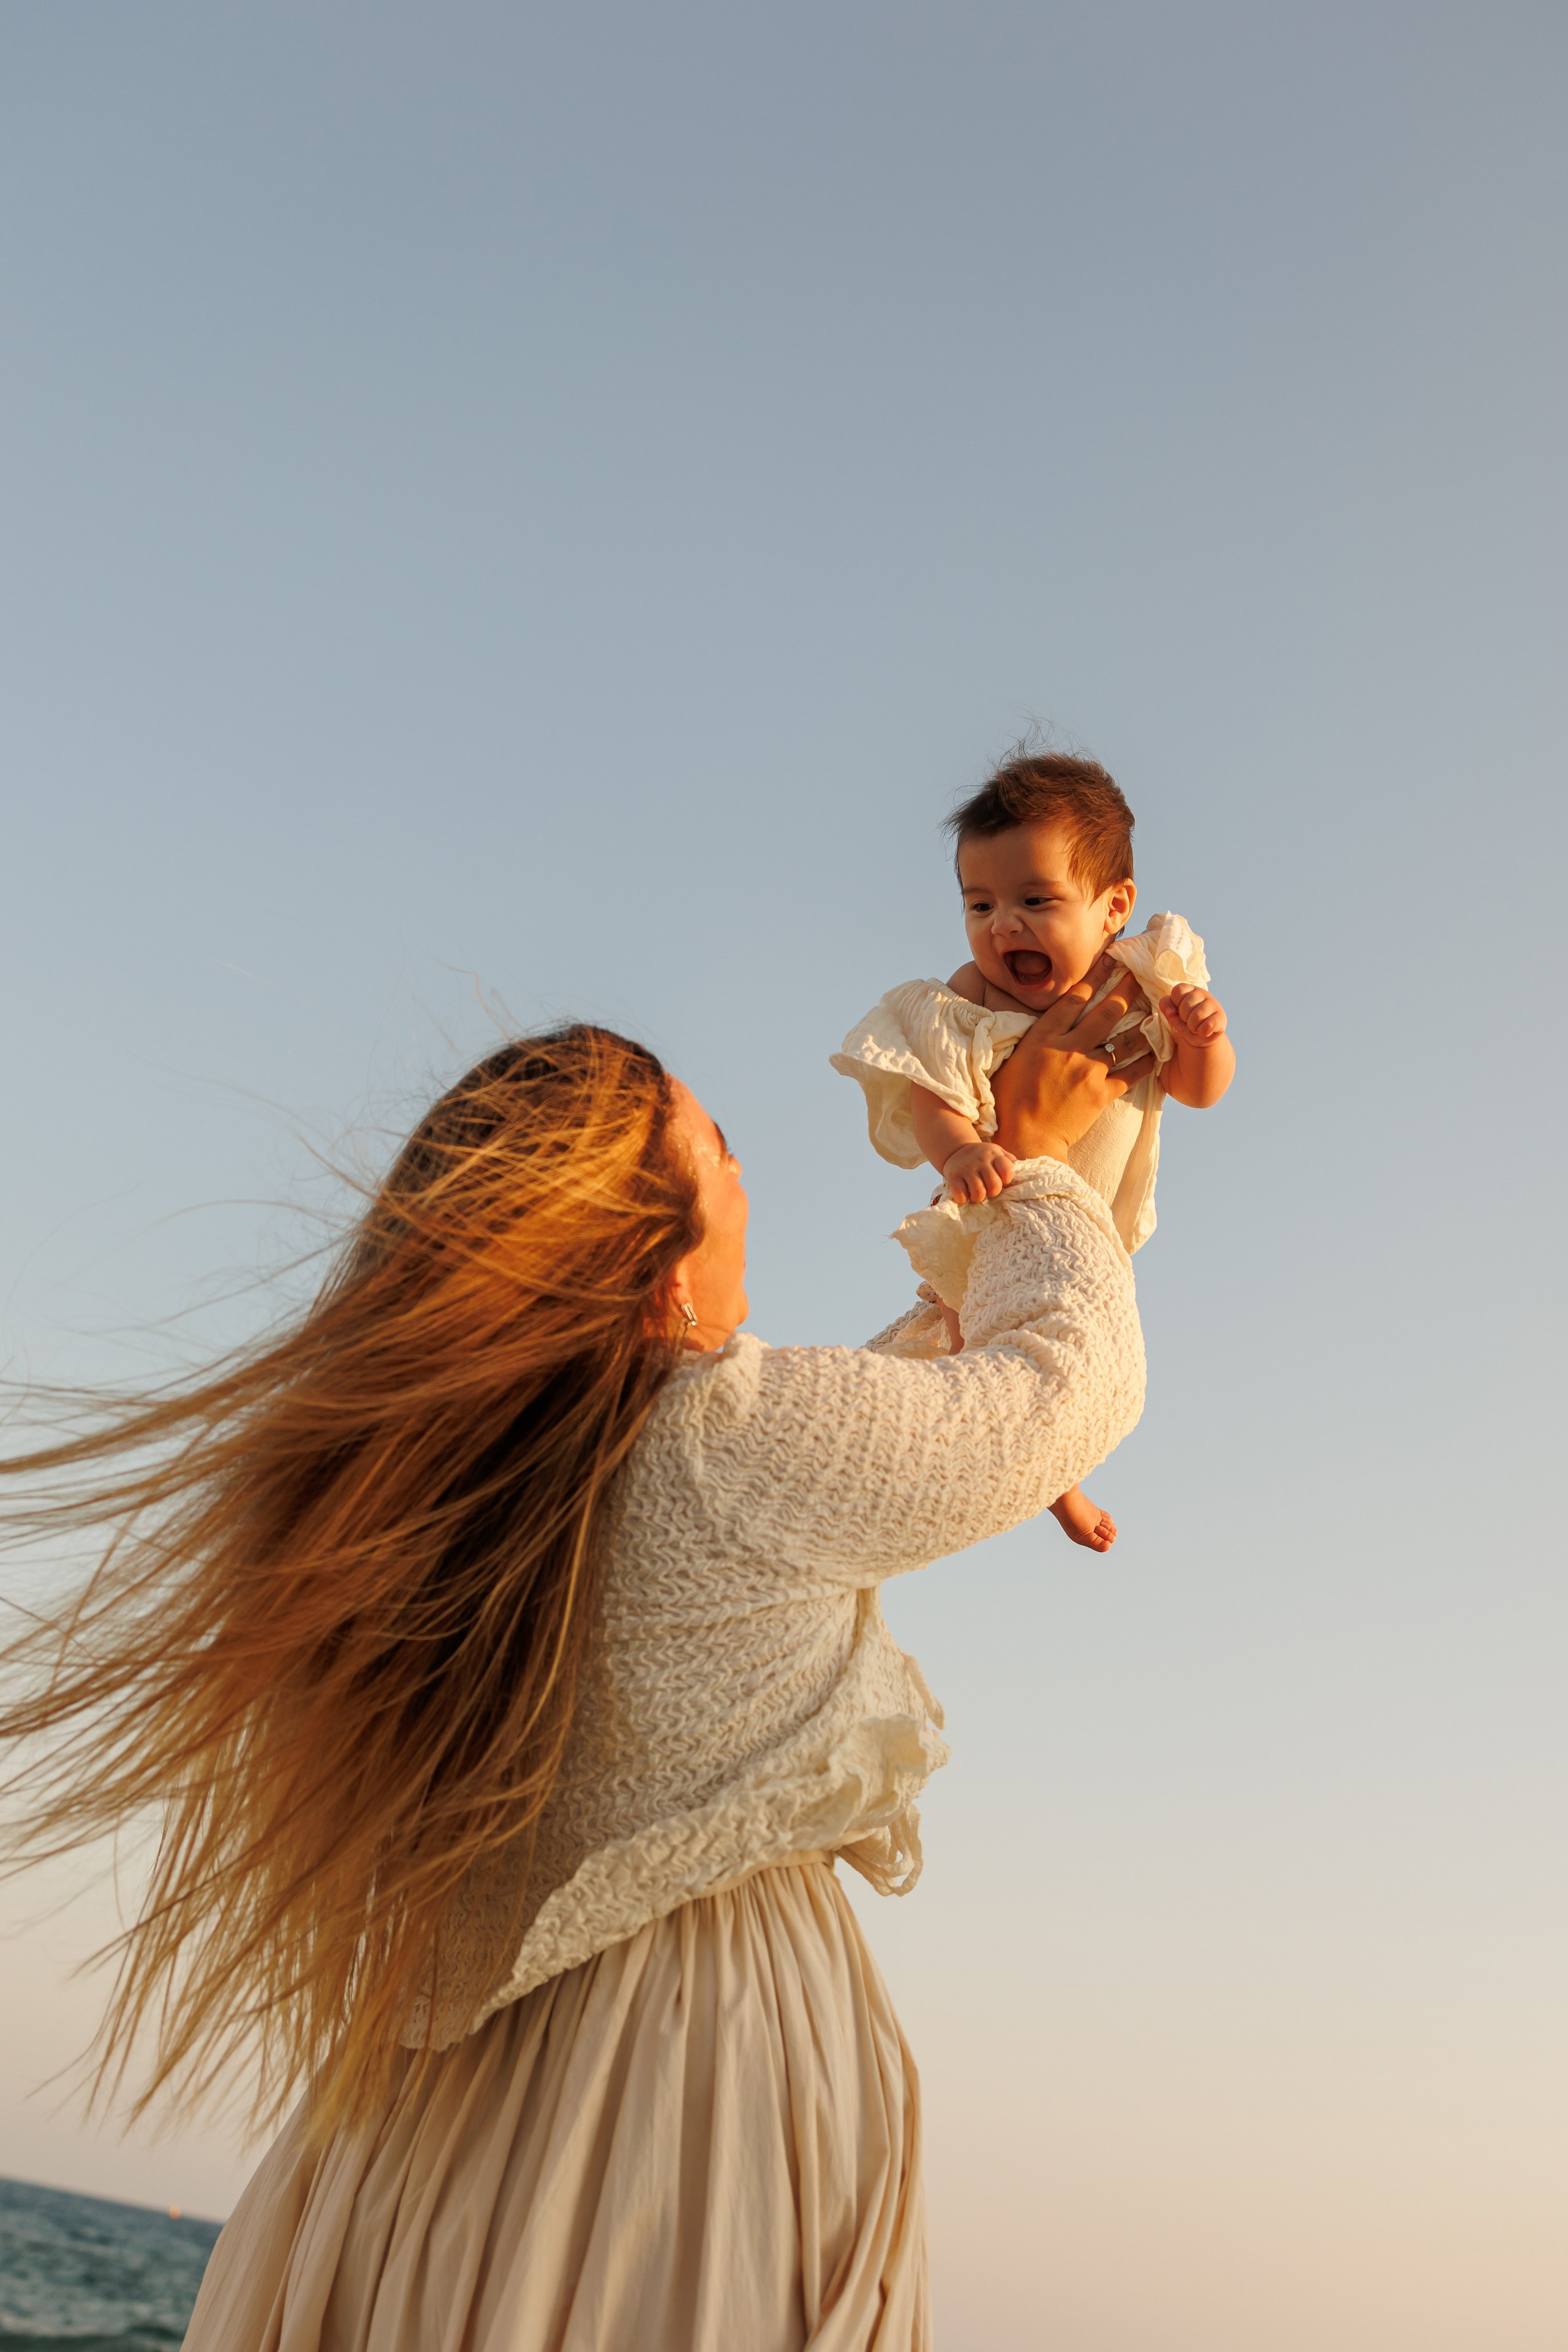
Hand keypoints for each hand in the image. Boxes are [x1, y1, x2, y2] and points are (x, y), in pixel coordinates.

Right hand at [941, 1139, 1016, 1203]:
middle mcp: (980, 1160)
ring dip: (979, 1198)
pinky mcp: (952, 1177)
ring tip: (977, 1192)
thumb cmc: (983, 1158)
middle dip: (993, 1193)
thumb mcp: (997, 1153)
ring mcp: (966, 1168)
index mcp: (994, 1154)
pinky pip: (961, 1197)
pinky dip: (964, 1199)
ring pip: (979, 1194)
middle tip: (988, 1190)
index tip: (1002, 1182)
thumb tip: (1021, 1176)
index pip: (1007, 1172)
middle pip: (994, 1186)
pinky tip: (964, 1192)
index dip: (1006, 1181)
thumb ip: (1010, 1162)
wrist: (957, 1150)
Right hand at [990, 954, 1155, 1162]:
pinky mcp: (1101, 1094)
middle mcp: (1070, 1048)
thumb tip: (1042, 1017)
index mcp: (1044, 1036)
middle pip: (1107, 1011)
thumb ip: (1031, 1035)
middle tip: (1141, 973)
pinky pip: (1130, 1073)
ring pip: (1124, 1039)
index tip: (1111, 958)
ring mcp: (1088, 1071)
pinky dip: (1145, 1061)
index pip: (1076, 997)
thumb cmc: (1010, 1099)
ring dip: (1142, 1023)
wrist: (1024, 1138)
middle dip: (1127, 988)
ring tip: (1157, 1009)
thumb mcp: (1013, 1058)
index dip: (1096, 974)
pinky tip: (1156, 1051)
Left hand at [1161, 984, 1226, 1050]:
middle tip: (1189, 1021)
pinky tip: (1205, 1031)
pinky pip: (1207, 1026)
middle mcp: (1202, 993)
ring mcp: (1213, 1004)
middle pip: (1185, 1006)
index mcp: (1189, 989)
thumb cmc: (1186, 1022)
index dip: (1175, 1004)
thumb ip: (1166, 1006)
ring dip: (1193, 1027)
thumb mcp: (1172, 1014)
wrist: (1201, 1037)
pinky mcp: (1221, 1017)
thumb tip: (1170, 1011)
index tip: (1179, 1011)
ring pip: (1196, 1017)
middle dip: (1184, 1018)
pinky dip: (1203, 1032)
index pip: (1177, 991)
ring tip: (1196, 1027)